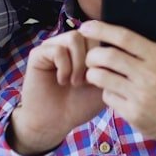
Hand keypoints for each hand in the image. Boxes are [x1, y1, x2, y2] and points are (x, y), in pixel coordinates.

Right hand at [9, 30, 104, 155]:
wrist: (56, 122)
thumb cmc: (80, 104)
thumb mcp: (104, 84)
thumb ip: (112, 66)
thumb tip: (117, 49)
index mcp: (85, 47)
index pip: (103, 35)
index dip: (105, 56)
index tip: (101, 79)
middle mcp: (69, 43)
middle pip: (90, 34)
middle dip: (93, 59)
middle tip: (87, 82)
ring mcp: (53, 45)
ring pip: (74, 37)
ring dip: (78, 63)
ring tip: (75, 82)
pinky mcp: (38, 53)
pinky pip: (58, 50)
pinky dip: (64, 68)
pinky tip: (62, 81)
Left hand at [79, 5, 155, 144]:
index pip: (124, 37)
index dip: (101, 29)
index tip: (86, 26)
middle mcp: (148, 76)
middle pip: (108, 57)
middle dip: (92, 53)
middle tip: (90, 54)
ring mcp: (140, 96)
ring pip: (102, 78)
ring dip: (93, 72)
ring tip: (96, 70)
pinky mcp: (134, 113)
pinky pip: (108, 97)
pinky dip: (106, 91)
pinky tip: (112, 89)